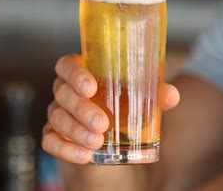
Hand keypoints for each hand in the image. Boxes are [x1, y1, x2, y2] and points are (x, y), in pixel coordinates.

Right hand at [42, 54, 179, 163]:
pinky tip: (85, 156)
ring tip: (97, 142)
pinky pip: (51, 141)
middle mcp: (66, 91)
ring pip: (57, 118)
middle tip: (102, 123)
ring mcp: (58, 114)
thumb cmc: (123, 108)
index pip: (67, 65)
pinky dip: (66, 149)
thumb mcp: (140, 99)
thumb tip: (172, 95)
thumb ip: (156, 94)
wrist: (113, 140)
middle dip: (81, 109)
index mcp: (83, 73)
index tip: (89, 87)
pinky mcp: (55, 137)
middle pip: (62, 93)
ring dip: (76, 130)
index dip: (74, 74)